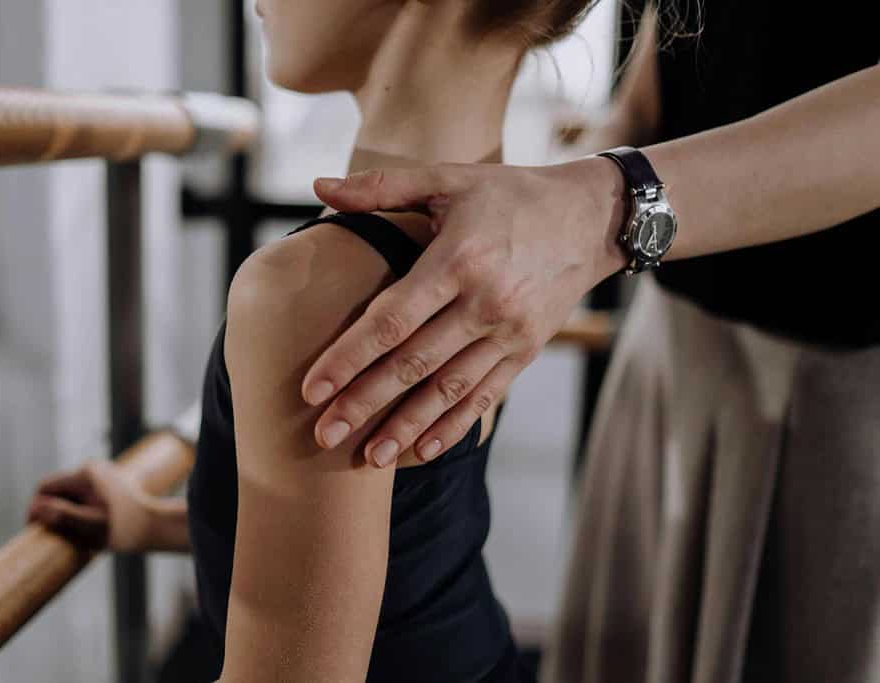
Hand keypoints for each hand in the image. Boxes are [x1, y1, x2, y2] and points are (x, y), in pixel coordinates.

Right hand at [27, 459, 158, 552]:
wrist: (156, 526)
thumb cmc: (125, 529)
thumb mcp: (90, 526)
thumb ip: (62, 516)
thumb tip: (36, 508)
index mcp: (85, 474)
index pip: (45, 486)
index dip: (35, 507)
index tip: (34, 528)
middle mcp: (92, 468)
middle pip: (58, 490)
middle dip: (52, 511)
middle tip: (52, 535)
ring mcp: (102, 475)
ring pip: (70, 494)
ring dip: (66, 512)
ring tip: (70, 535)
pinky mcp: (109, 484)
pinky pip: (83, 496)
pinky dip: (79, 511)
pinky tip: (84, 529)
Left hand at [303, 158, 625, 466]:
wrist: (592, 218)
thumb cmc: (510, 195)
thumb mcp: (450, 178)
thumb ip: (382, 188)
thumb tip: (319, 188)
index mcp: (458, 260)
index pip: (392, 320)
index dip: (349, 358)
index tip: (312, 389)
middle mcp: (484, 303)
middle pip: (413, 364)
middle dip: (365, 403)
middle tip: (324, 436)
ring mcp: (509, 333)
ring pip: (448, 390)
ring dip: (406, 427)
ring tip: (368, 459)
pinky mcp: (526, 351)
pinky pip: (486, 396)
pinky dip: (454, 426)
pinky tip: (422, 450)